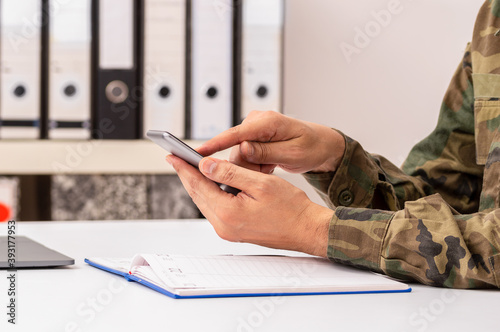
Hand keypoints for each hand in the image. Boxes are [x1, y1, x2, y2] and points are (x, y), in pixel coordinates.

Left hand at [166, 154, 331, 256]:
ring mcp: (228, 231)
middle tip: (175, 159)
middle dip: (186, 175)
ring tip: (189, 167)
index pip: (198, 185)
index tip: (172, 155)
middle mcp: (223, 226)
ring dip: (198, 184)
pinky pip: (215, 209)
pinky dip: (210, 194)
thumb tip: (205, 165)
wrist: (307, 230)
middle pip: (198, 195)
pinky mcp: (234, 231)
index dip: (184, 168)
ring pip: (205, 202)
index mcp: (228, 213)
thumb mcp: (260, 184)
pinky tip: (210, 183)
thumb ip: (230, 173)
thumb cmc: (290, 208)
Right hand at [197, 111, 344, 173]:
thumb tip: (243, 148)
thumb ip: (267, 151)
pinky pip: (244, 156)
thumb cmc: (311, 147)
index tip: (197, 154)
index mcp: (267, 122)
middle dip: (247, 166)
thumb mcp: (293, 153)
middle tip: (268, 170)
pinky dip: (255, 165)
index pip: (235, 134)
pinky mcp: (253, 137)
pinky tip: (268, 165)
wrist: (320, 144)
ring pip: (239, 156)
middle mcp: (256, 122)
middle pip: (235, 149)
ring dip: (253, 167)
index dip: (215, 145)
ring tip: (272, 167)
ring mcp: (253, 129)